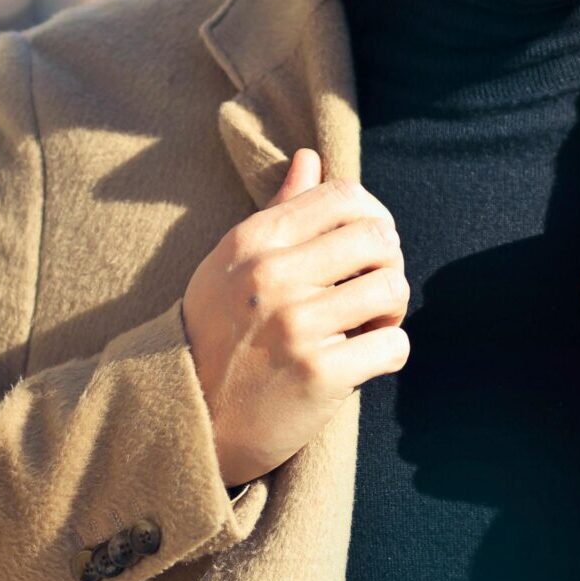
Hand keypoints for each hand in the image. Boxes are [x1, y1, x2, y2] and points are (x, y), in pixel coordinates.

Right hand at [184, 148, 410, 486]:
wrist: (185, 422)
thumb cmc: (216, 335)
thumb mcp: (231, 264)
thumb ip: (278, 211)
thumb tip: (310, 157)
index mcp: (253, 241)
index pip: (343, 196)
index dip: (371, 218)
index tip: (365, 249)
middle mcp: (271, 276)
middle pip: (378, 237)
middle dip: (389, 263)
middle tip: (372, 292)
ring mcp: (294, 325)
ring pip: (392, 289)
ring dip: (391, 311)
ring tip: (368, 326)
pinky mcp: (316, 375)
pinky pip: (393, 346)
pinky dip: (389, 353)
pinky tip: (363, 361)